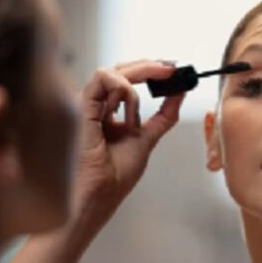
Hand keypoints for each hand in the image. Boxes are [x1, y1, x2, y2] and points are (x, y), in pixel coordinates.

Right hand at [72, 60, 184, 233]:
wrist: (100, 196)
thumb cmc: (115, 176)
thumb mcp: (147, 138)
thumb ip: (163, 115)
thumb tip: (179, 93)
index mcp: (109, 113)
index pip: (128, 79)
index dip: (151, 70)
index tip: (174, 70)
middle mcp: (97, 106)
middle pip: (121, 70)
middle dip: (150, 66)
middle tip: (172, 69)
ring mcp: (88, 105)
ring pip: (113, 71)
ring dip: (136, 86)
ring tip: (136, 118)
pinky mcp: (82, 106)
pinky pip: (102, 78)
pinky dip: (123, 89)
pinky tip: (128, 112)